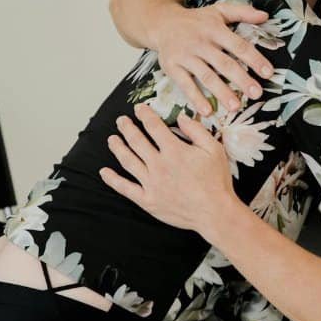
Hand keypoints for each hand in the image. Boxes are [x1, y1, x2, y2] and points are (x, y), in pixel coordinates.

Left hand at [99, 103, 238, 236]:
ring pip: (128, 161)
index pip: (154, 127)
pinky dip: (113, 180)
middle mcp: (158, 165)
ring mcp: (151, 184)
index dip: (144, 115)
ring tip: (112, 139)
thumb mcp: (214, 149)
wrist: (214, 212)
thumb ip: (196, 130)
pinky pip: (125, 188)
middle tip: (121, 121)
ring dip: (118, 148)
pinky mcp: (148, 200)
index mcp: (174, 151)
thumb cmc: (216, 181)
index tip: (138, 109)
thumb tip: (181, 117)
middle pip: (137, 141)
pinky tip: (104, 172)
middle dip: (127, 128)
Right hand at [152, 2, 273, 115]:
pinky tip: (207, 111)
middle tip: (256, 94)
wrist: (161, 22)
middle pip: (224, 63)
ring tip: (235, 107)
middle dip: (241, 79)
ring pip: (206, 76)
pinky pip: (185, 84)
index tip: (268, 73)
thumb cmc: (196, 20)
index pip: (238, 45)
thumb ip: (242, 12)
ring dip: (221, 92)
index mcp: (215, 29)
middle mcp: (200, 42)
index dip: (254, 59)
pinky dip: (196, 98)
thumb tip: (265, 16)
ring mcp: (185, 56)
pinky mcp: (172, 67)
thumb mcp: (218, 11)